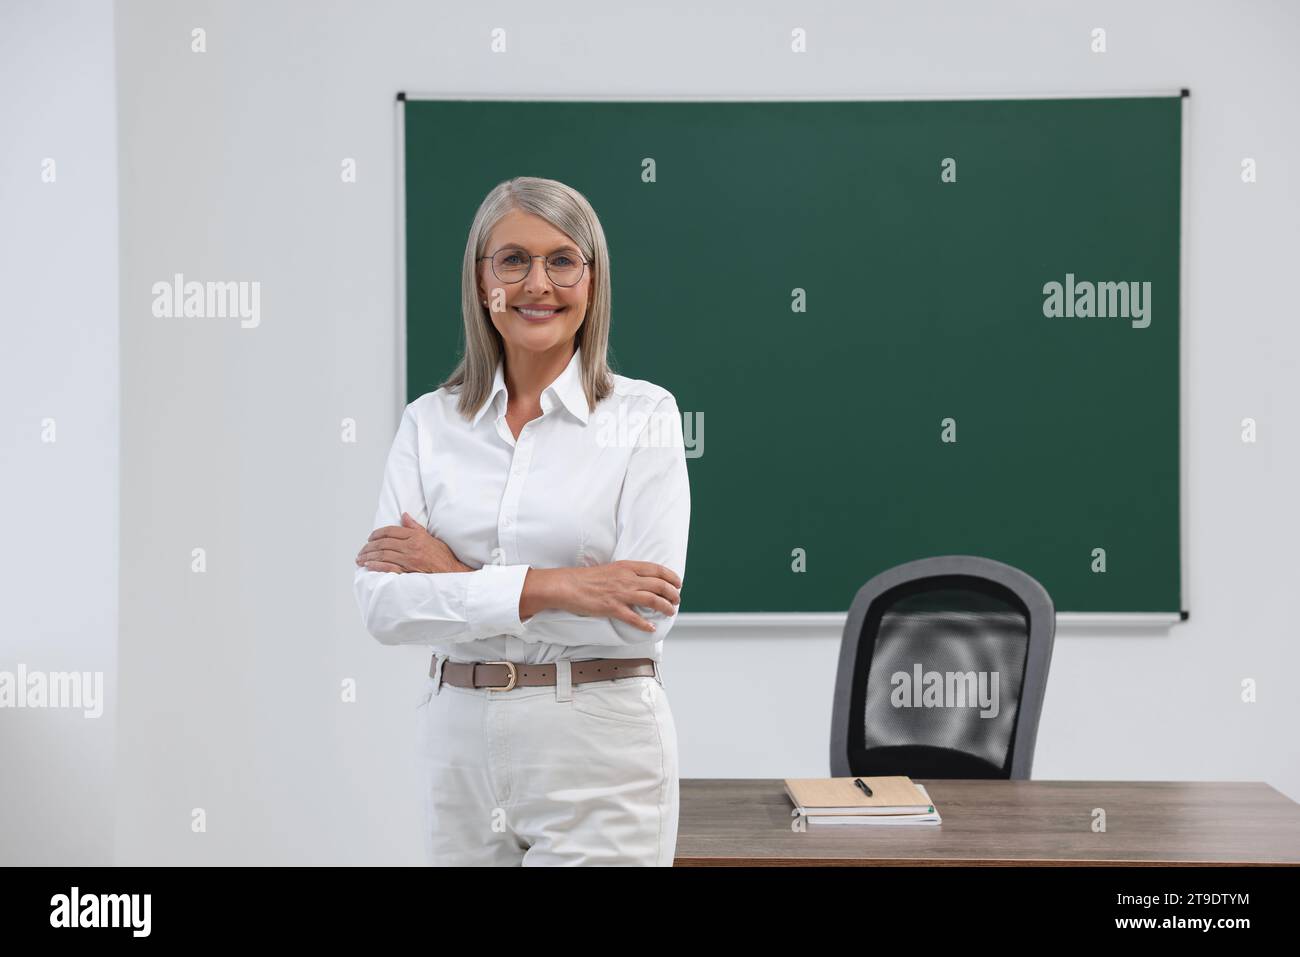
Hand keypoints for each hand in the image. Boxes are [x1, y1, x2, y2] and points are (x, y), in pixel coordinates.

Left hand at [355, 513, 470, 573]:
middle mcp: (412, 546)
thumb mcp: (431, 537)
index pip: (391, 531)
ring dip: (369, 556)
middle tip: (362, 550)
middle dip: (369, 546)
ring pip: (384, 554)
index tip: (370, 537)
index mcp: (416, 536)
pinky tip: (369, 566)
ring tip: (360, 559)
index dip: (377, 533)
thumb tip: (404, 516)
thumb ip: (415, 527)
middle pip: (384, 543)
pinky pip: (389, 568)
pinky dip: (377, 566)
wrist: (453, 572)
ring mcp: (410, 560)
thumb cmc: (443, 556)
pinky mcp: (409, 572)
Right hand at [556, 561, 681, 632]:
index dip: (671, 577)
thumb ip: (628, 573)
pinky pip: (634, 618)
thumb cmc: (587, 578)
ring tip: (670, 611)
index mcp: (627, 567)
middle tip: (676, 600)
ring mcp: (621, 594)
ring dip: (665, 607)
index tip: (678, 583)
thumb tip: (641, 581)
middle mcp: (627, 579)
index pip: (657, 570)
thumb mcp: (612, 569)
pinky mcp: (613, 608)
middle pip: (659, 585)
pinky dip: (644, 624)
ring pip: (652, 600)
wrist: (568, 585)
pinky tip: (651, 628)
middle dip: (672, 593)